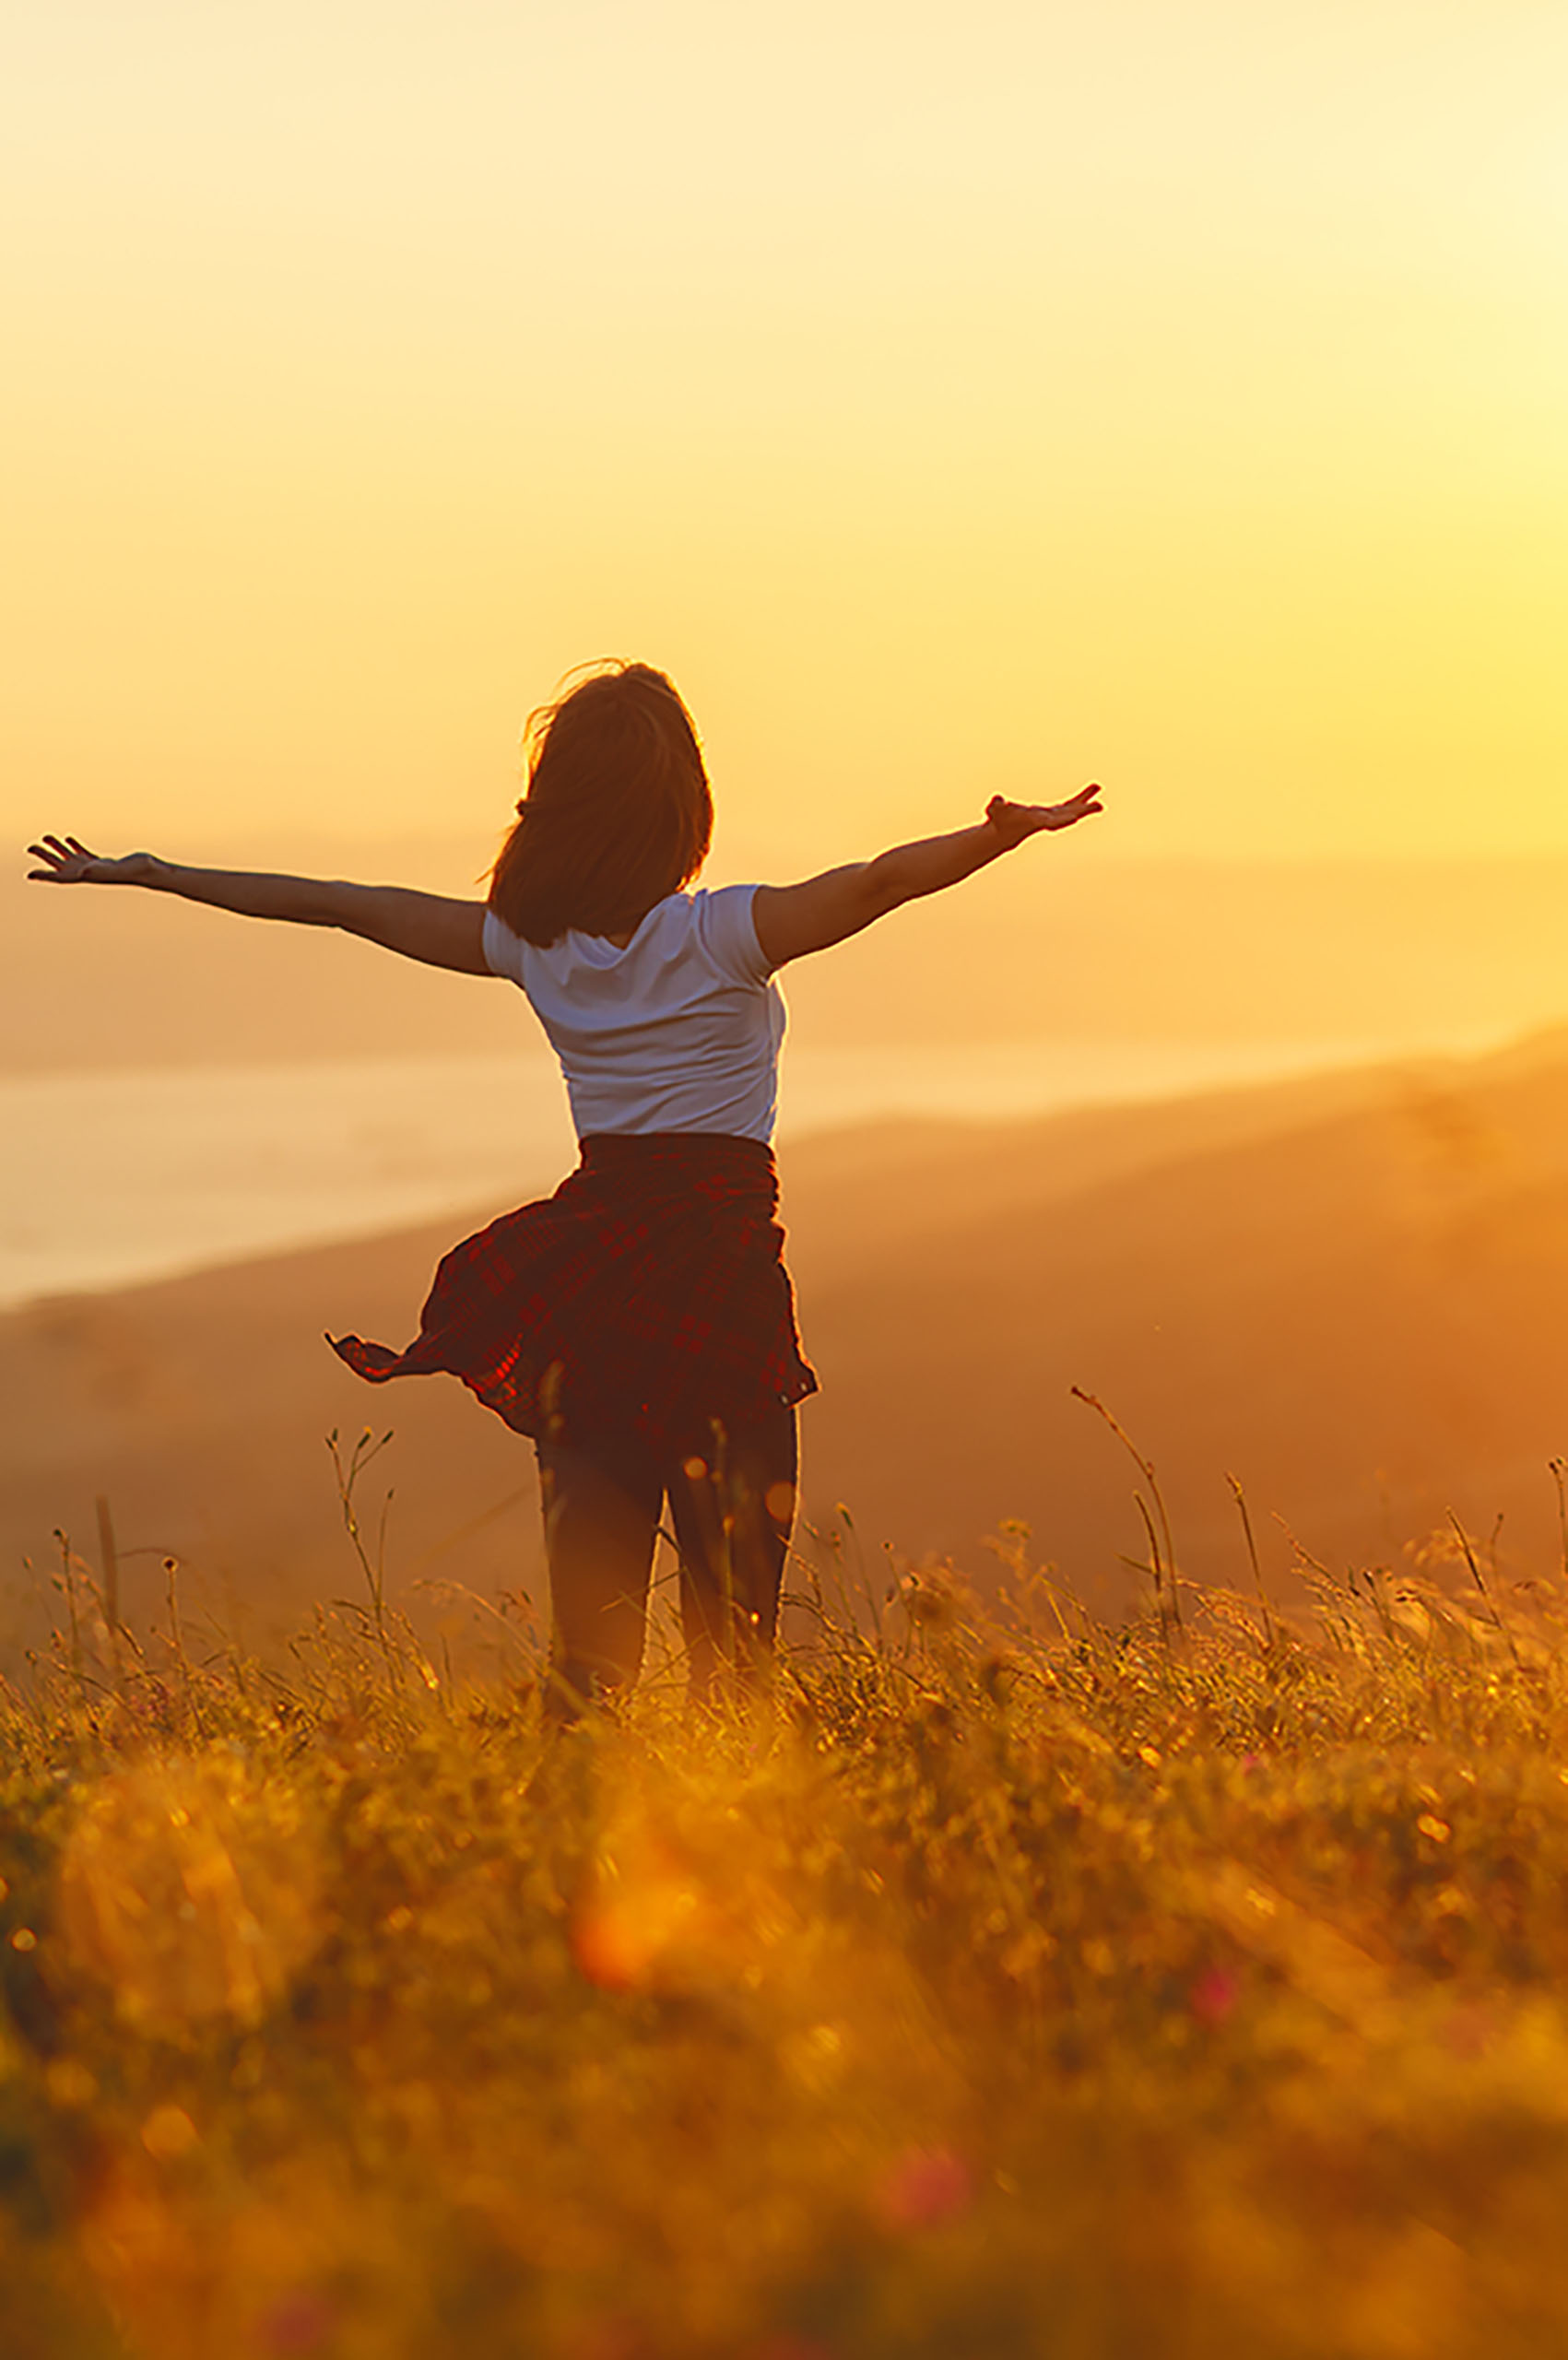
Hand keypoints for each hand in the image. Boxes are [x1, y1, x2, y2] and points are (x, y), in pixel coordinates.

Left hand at [26, 835, 154, 884]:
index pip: (62, 878)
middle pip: (63, 867)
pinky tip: (68, 839)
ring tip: (47, 837)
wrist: (155, 872)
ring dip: (58, 849)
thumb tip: (82, 872)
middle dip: (46, 857)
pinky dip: (74, 847)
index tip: (29, 874)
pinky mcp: (105, 862)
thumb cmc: (139, 871)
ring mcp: (98, 868)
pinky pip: (84, 855)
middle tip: (30, 847)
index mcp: (90, 877)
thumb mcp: (119, 868)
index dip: (45, 876)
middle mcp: (91, 874)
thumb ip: (100, 870)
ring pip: (72, 859)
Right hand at [984, 785, 1102, 848]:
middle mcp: (1048, 821)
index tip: (1075, 819)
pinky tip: (1094, 788)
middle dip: (1082, 811)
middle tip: (1100, 806)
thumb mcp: (995, 812)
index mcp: (1035, 822)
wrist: (1004, 833)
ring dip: (1086, 800)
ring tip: (1098, 786)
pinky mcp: (1054, 812)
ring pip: (1073, 808)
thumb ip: (996, 806)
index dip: (1062, 820)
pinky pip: (1072, 803)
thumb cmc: (999, 821)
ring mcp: (1053, 817)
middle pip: (1068, 816)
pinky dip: (1082, 797)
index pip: (1051, 823)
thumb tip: (996, 799)